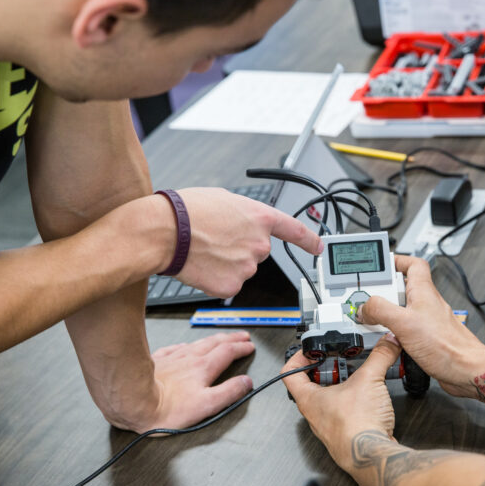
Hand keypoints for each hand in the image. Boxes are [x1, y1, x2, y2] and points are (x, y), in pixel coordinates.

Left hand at [110, 332, 255, 432]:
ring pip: (197, 343)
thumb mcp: (206, 405)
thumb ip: (229, 392)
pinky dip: (185, 345)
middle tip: (241, 336)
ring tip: (220, 337)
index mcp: (204, 368)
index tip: (249, 346)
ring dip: (212, 339)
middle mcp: (190, 359)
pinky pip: (175, 348)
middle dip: (231, 339)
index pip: (228, 352)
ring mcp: (173, 358)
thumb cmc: (166, 409)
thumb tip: (246, 383)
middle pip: (215, 344)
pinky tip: (185, 346)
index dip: (241, 348)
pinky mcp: (158, 361)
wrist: (133, 401)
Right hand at [173, 188, 322, 297]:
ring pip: (241, 269)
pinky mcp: (232, 286)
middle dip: (240, 248)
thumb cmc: (187, 211)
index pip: (295, 231)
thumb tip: (241, 222)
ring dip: (227, 263)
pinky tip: (203, 265)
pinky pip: (228, 284)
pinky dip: (216, 278)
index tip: (318, 247)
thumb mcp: (223, 199)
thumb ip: (242, 214)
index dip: (309, 240)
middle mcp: (260, 244)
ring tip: (204, 249)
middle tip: (216, 238)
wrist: (166, 232)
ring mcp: (248, 268)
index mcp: (261, 218)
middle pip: (257, 252)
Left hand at [282, 335, 401, 472]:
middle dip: (327, 369)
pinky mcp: (344, 434)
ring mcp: (328, 426)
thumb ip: (379, 356)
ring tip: (357, 376)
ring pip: (329, 400)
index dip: (298, 357)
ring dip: (342, 385)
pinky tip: (368, 397)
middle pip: (311, 385)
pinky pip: (344, 413)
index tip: (312, 350)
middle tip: (340, 361)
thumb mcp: (369, 379)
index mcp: (308, 399)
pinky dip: (354, 401)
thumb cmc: (357, 427)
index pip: (289, 373)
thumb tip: (387, 342)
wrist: (372, 456)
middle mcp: (314, 414)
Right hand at [357, 255, 484, 396]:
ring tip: (376, 323)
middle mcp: (427, 303)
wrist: (466, 371)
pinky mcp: (427, 338)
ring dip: (387, 315)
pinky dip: (394, 333)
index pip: (413, 264)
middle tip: (370, 301)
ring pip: (402, 310)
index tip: (380, 266)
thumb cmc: (446, 346)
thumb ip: (381, 310)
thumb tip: (365, 307)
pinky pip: (406, 329)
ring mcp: (428, 321)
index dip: (397, 261)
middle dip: (384, 293)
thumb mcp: (404, 322)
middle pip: (402, 288)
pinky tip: (388, 341)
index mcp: (423, 291)